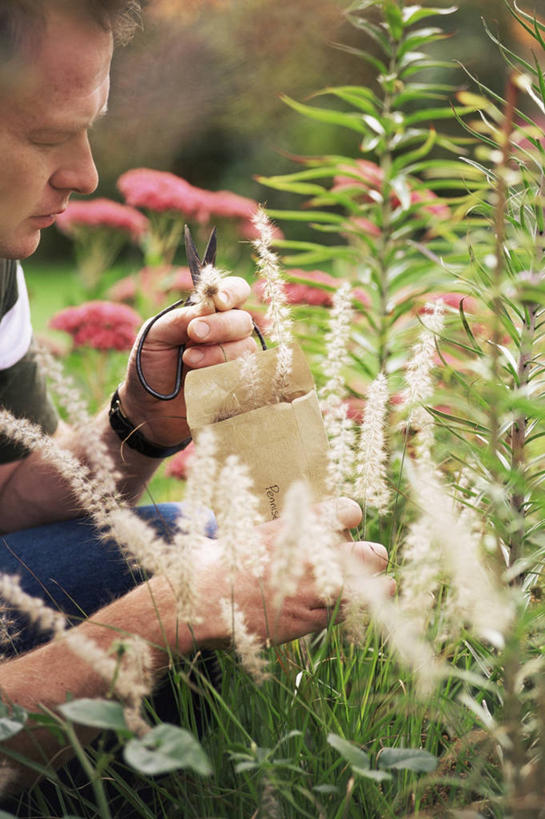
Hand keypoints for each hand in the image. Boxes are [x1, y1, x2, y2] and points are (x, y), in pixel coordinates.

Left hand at [119, 276, 255, 446]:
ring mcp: (234, 363)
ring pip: (246, 349)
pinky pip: (247, 377)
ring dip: (217, 354)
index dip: (232, 292)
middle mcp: (226, 336)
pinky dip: (225, 376)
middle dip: (220, 326)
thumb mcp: (154, 335)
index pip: (235, 292)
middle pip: (243, 322)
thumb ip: (179, 318)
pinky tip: (203, 381)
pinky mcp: (237, 388)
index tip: (219, 301)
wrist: (147, 411)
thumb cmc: (149, 368)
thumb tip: (209, 308)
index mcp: (208, 315)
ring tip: (189, 362)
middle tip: (193, 335)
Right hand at [191, 498, 394, 649]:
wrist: (209, 596)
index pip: (350, 513)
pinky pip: (352, 612)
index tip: (346, 525)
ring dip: (375, 586)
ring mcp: (317, 588)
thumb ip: (293, 527)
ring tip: (383, 586)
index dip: (350, 520)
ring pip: (369, 587)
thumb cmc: (231, 559)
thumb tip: (313, 524)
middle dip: (371, 557)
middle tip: (367, 560)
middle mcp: (316, 555)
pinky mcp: (313, 618)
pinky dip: (361, 608)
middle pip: (371, 554)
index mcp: (302, 524)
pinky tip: (367, 605)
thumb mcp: (261, 529)